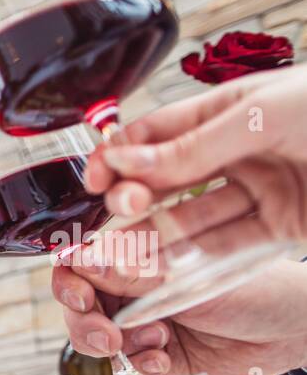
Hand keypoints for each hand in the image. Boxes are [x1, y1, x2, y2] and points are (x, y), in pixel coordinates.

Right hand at [54, 255, 306, 374]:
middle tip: (107, 335)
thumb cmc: (260, 287)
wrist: (296, 330)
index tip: (81, 297)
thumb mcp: (189, 275)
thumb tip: (83, 259)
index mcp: (141, 253)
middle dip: (85, 323)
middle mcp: (137, 286)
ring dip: (117, 345)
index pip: (83, 263)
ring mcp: (145, 321)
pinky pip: (129, 365)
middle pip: (80, 305)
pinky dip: (142, 364)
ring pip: (98, 339)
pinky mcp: (159, 354)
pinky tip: (165, 359)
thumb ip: (133, 271)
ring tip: (155, 342)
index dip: (71, 282)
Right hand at [84, 63, 306, 248]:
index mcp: (230, 110)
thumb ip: (195, 144)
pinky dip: (189, 258)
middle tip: (121, 206)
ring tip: (120, 251)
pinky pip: (223, 247)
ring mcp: (258, 190)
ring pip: (190, 218)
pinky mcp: (278, 227)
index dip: (120, 154)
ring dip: (153, 235)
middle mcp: (237, 150)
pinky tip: (156, 264)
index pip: (157, 133)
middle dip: (134, 195)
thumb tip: (127, 161)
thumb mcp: (264, 115)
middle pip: (167, 177)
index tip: (95, 178)